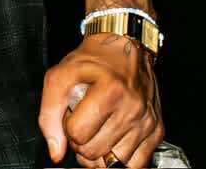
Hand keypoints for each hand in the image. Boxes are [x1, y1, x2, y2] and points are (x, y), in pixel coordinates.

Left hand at [39, 35, 163, 167]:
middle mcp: (132, 107)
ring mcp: (146, 121)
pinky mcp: (156, 131)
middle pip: (94, 152)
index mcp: (110, 90)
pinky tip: (112, 142)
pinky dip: (120, 159)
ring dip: (99, 153)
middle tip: (84, 122)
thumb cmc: (94, 60)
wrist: (125, 48)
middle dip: (81, 141)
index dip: (68, 126)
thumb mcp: (62, 74)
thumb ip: (49, 112)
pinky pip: (136, 165)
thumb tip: (56, 151)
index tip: (72, 114)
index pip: (77, 134)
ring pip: (113, 162)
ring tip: (97, 131)